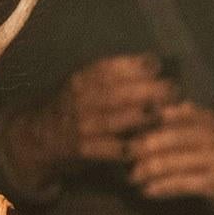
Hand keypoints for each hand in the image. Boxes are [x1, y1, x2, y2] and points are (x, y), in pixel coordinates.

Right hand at [3, 53, 175, 183]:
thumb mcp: (83, 84)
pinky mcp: (82, 150)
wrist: (39, 138)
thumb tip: (154, 64)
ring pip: (113, 120)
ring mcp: (80, 125)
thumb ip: (112, 76)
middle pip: (115, 93)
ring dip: (140, 118)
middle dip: (146, 90)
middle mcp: (79, 100)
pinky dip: (126, 149)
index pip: (107, 68)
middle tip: (174, 90)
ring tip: (163, 114)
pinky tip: (145, 147)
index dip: (133, 65)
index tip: (157, 64)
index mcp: (81, 79)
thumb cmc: (73, 107)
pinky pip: (108, 150)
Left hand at [125, 100, 213, 214]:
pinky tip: (148, 191)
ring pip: (175, 162)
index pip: (176, 114)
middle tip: (126, 154)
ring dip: (150, 170)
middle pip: (173, 138)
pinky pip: (182, 183)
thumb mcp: (205, 135)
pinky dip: (162, 187)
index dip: (151, 121)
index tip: (129, 128)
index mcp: (212, 120)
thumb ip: (182, 123)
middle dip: (146, 146)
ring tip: (132, 176)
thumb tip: (148, 110)